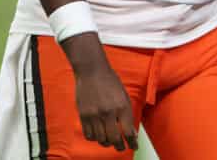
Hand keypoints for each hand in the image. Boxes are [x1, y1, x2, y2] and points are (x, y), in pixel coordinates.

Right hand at [61, 33, 138, 151]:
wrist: (91, 70)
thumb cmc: (110, 81)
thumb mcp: (124, 96)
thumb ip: (126, 114)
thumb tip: (130, 132)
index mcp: (122, 106)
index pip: (128, 132)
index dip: (132, 143)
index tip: (133, 146)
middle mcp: (108, 112)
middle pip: (114, 139)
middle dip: (119, 146)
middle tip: (120, 147)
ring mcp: (94, 114)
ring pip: (101, 139)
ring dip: (106, 142)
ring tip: (109, 140)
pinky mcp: (83, 115)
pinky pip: (89, 134)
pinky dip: (94, 138)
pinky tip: (98, 134)